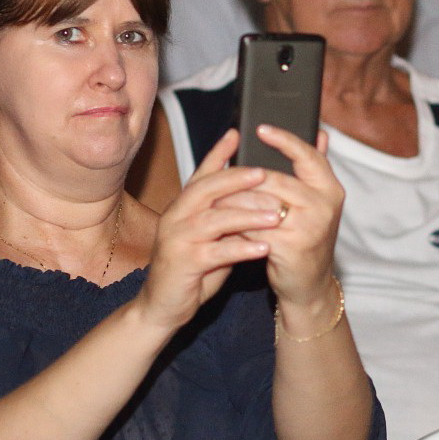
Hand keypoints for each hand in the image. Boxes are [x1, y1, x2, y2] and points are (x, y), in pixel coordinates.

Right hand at [137, 130, 282, 332]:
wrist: (162, 306)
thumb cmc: (192, 268)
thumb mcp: (212, 237)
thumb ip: (228, 216)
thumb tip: (260, 198)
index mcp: (184, 206)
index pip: (202, 173)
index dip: (218, 152)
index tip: (238, 133)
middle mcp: (177, 216)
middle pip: (207, 188)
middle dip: (238, 179)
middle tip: (266, 173)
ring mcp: (178, 239)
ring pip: (215, 219)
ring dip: (248, 215)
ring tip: (277, 214)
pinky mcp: (183, 263)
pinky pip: (216, 252)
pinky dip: (242, 249)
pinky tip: (264, 248)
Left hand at [216, 126, 344, 310]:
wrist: (309, 286)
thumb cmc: (307, 238)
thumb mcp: (316, 202)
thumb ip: (314, 168)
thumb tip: (319, 132)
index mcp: (330, 189)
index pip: (307, 155)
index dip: (284, 140)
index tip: (260, 128)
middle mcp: (324, 205)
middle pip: (274, 179)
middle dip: (243, 178)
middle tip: (221, 173)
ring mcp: (308, 227)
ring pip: (259, 203)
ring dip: (233, 200)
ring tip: (214, 196)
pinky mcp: (289, 247)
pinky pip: (253, 227)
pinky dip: (235, 225)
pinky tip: (222, 222)